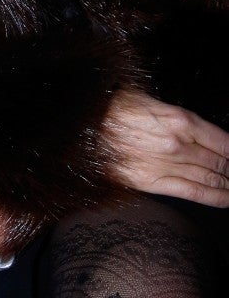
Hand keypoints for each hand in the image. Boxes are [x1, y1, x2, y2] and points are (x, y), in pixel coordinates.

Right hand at [103, 89, 228, 206]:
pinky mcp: (152, 182)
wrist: (82, 124)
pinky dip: (215, 197)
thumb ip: (176, 116)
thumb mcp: (149, 99)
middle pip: (220, 161)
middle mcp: (179, 144)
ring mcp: (167, 165)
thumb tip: (195, 128)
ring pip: (210, 178)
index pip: (223, 141)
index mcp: (180, 120)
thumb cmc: (113, 106)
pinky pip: (192, 192)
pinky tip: (227, 198)